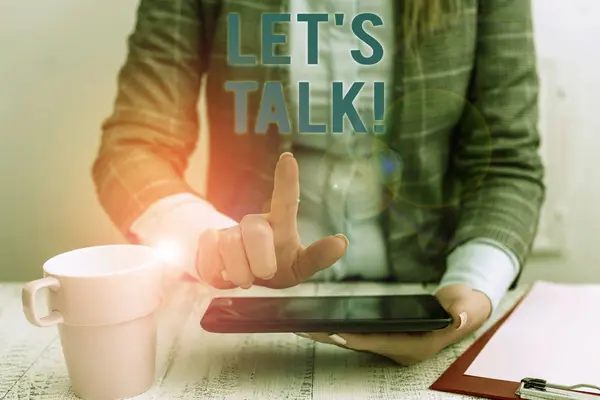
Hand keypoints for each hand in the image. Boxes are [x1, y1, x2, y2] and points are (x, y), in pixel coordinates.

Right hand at [195, 152, 348, 288]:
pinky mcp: (209, 239)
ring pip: (231, 244)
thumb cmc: (277, 268)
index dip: (286, 180)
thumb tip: (343, 241)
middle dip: (261, 259)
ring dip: (240, 270)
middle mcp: (256, 221)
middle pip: (256, 231)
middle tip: (265, 274)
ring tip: (245, 277)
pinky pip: (210, 250)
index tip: (288, 158)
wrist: (240, 278)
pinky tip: (223, 271)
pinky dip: (217, 268)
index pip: (285, 200)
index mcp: (280, 223)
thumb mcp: (299, 267)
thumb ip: (318, 256)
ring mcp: (231, 229)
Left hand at [301, 284, 492, 364]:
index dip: (356, 338)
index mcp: (417, 346)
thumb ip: (464, 312)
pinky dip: (343, 328)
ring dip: (332, 333)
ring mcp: (394, 344)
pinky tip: (323, 319)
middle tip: (305, 328)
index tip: (332, 332)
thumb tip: (458, 317)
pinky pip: (361, 334)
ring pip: (357, 340)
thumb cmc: (464, 307)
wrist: (463, 309)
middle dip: (333, 336)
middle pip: (361, 344)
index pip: (380, 343)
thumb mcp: (467, 307)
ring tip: (305, 324)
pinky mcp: (388, 335)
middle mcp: (401, 350)